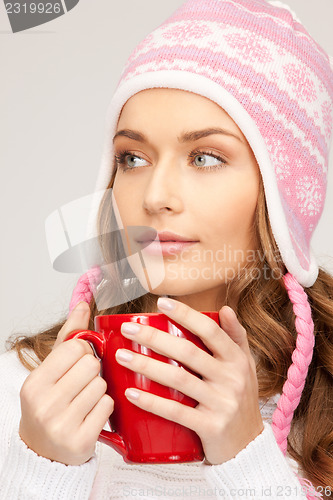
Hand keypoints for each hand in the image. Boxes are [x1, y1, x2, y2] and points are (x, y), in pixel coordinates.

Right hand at [19, 302, 113, 464]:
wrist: (43, 451)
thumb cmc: (50, 403)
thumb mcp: (52, 369)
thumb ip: (69, 336)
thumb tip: (83, 303)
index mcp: (35, 382)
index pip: (75, 348)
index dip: (83, 352)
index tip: (77, 363)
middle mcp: (44, 404)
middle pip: (92, 366)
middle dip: (93, 372)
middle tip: (82, 385)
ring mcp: (60, 425)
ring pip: (102, 386)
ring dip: (99, 391)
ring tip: (84, 401)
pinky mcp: (79, 441)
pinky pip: (108, 407)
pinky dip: (105, 409)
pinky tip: (91, 415)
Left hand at [115, 298, 263, 464]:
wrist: (249, 447)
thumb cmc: (241, 401)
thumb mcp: (246, 367)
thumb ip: (236, 337)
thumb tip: (225, 308)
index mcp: (237, 360)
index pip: (210, 330)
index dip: (185, 315)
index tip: (160, 302)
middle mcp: (232, 379)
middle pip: (188, 352)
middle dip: (154, 338)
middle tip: (127, 329)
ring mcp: (222, 403)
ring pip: (179, 380)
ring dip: (147, 365)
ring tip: (122, 356)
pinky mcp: (211, 427)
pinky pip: (177, 412)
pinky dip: (152, 402)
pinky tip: (131, 392)